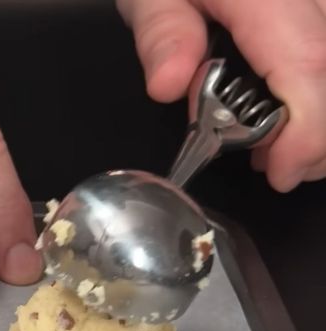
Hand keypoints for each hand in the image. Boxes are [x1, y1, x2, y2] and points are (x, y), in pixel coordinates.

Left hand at [119, 0, 325, 190]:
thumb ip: (163, 32)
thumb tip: (169, 84)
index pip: (310, 64)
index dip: (306, 132)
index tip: (280, 172)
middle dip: (318, 137)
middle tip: (275, 165)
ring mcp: (321, 2)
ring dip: (324, 120)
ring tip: (281, 144)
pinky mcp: (320, 11)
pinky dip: (320, 94)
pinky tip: (295, 113)